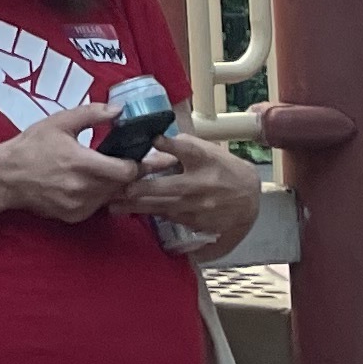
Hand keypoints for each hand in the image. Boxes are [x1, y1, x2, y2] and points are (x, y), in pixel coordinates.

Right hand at [0, 105, 144, 223]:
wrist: (6, 176)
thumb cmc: (32, 146)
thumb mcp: (59, 122)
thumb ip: (91, 113)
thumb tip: (119, 110)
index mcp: (82, 163)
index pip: (126, 171)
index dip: (138, 164)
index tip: (141, 156)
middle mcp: (83, 188)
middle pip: (123, 186)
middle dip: (130, 174)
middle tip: (135, 163)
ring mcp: (78, 205)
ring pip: (111, 197)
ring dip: (115, 185)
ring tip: (112, 171)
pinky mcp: (73, 216)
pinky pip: (97, 207)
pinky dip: (99, 196)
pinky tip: (92, 183)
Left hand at [128, 132, 262, 251]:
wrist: (248, 198)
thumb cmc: (222, 167)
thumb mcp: (206, 150)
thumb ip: (180, 146)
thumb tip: (153, 141)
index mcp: (202, 159)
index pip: (185, 149)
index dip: (168, 144)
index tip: (151, 140)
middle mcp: (199, 184)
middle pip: (164, 188)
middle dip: (138, 191)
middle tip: (115, 190)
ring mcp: (197, 207)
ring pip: (161, 208)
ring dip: (137, 207)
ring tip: (113, 207)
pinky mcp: (196, 223)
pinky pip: (169, 219)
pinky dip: (153, 216)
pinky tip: (134, 214)